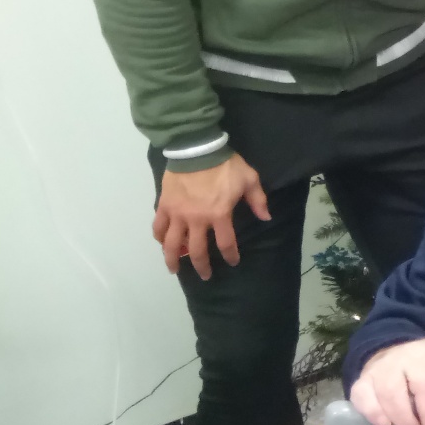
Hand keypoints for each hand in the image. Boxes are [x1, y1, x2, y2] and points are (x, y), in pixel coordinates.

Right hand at [153, 153, 269, 279]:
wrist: (197, 149)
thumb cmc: (225, 165)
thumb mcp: (249, 179)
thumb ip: (258, 200)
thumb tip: (266, 218)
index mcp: (219, 215)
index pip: (226, 243)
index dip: (230, 255)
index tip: (232, 262)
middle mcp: (196, 220)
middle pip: (196, 251)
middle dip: (202, 266)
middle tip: (205, 276)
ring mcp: (178, 214)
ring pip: (171, 243)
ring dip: (172, 258)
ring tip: (174, 269)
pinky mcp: (164, 205)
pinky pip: (158, 226)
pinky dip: (158, 236)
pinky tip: (161, 242)